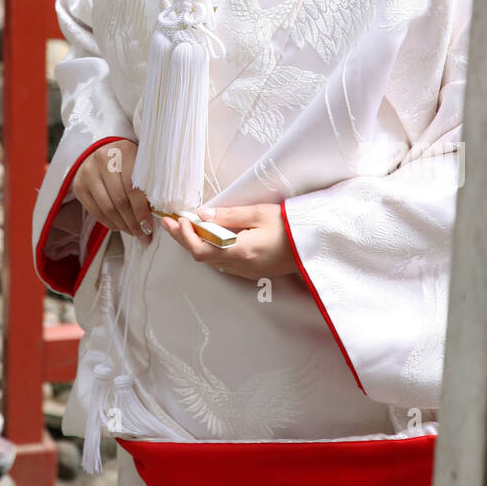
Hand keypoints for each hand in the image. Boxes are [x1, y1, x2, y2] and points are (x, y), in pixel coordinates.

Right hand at [73, 140, 153, 242]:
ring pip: (107, 209)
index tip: (149, 227)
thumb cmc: (130, 161)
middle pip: (119, 200)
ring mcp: (88, 173)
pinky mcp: (79, 186)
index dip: (141, 211)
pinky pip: (96, 212)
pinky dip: (110, 223)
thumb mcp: (142, 163)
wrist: (104, 152)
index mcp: (123, 151)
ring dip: (122, 226)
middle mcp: (102, 160)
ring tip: (134, 232)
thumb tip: (159, 216)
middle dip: (133, 222)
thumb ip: (150, 184)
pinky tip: (120, 226)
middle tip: (143, 234)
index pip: (133, 188)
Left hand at [158, 202, 299, 279]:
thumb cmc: (290, 226)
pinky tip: (209, 236)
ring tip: (186, 226)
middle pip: (202, 256)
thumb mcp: (258, 213)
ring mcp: (247, 272)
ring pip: (212, 260)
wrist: (317, 244)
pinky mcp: (253, 271)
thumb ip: (228, 215)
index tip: (178, 218)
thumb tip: (202, 215)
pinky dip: (211, 248)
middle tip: (169, 222)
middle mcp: (241, 266)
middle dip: (183, 238)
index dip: (185, 235)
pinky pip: (224, 262)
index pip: (201, 249)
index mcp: (240, 252)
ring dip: (196, 243)